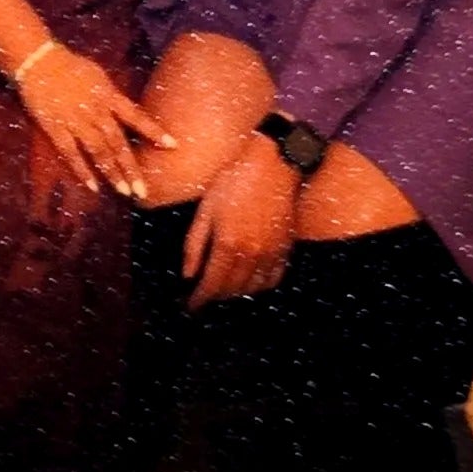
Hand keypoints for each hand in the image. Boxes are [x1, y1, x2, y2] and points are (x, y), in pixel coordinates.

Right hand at [14, 43, 176, 199]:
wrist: (38, 61)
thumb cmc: (70, 67)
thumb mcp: (99, 77)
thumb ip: (112, 97)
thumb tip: (126, 113)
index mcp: (107, 96)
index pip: (136, 116)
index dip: (154, 131)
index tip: (173, 146)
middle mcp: (95, 111)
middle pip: (117, 143)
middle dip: (132, 168)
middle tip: (144, 190)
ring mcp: (75, 121)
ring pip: (97, 151)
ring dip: (112, 172)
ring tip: (124, 191)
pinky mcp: (55, 128)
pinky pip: (70, 153)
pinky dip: (81, 170)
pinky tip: (93, 186)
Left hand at [184, 132, 300, 304]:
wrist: (272, 165)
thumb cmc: (234, 182)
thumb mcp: (205, 210)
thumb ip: (194, 245)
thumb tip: (187, 275)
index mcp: (228, 245)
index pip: (211, 285)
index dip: (199, 300)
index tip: (190, 306)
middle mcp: (251, 254)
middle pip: (230, 290)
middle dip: (214, 297)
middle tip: (203, 296)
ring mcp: (271, 253)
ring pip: (252, 289)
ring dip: (235, 293)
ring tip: (222, 289)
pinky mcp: (285, 248)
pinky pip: (273, 279)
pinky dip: (259, 286)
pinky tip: (248, 281)